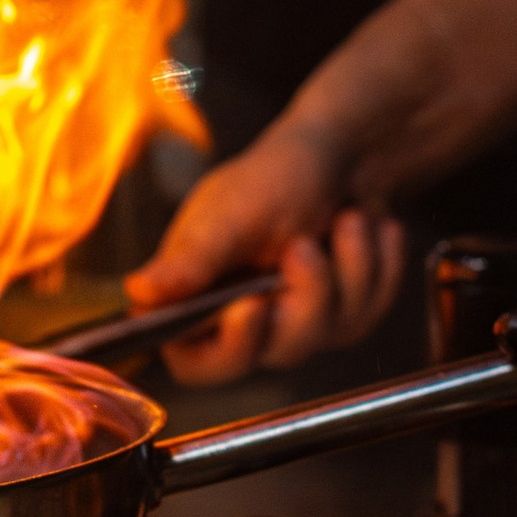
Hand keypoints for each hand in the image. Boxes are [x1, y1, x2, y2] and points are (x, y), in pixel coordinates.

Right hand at [126, 122, 408, 387]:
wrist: (346, 154)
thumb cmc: (277, 173)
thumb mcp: (231, 212)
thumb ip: (191, 258)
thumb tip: (138, 291)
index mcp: (197, 298)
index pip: (195, 362)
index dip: (227, 348)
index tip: (253, 306)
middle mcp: (244, 319)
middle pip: (277, 351)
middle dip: (306, 294)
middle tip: (307, 245)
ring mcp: (298, 322)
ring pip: (330, 332)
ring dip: (349, 267)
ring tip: (345, 220)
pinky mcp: (345, 317)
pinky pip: (370, 312)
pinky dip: (377, 264)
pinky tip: (366, 229)